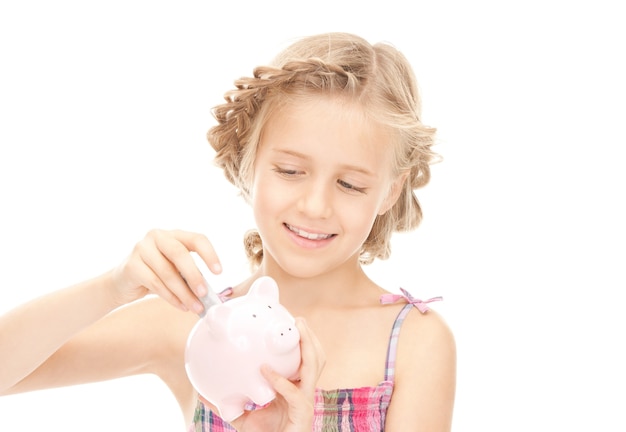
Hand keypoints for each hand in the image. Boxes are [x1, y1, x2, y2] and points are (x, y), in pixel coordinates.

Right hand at [110, 229, 220, 312]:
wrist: (122, 283)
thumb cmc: (155, 274)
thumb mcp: (175, 270)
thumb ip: (190, 274)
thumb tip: (210, 293)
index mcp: (173, 234)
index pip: (196, 238)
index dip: (209, 254)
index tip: (219, 271)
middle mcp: (157, 236)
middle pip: (180, 254)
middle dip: (194, 276)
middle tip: (204, 293)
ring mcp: (141, 249)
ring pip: (168, 272)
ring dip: (184, 293)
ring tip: (195, 306)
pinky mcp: (131, 265)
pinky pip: (155, 283)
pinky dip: (171, 297)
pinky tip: (181, 306)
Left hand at [200, 318, 325, 431]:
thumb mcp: (243, 418)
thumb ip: (229, 405)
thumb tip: (203, 394)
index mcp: (294, 388)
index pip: (303, 361)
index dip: (302, 342)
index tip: (290, 323)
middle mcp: (303, 391)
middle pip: (317, 358)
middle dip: (311, 337)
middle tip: (298, 321)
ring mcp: (305, 401)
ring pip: (315, 367)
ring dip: (308, 347)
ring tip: (297, 331)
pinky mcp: (302, 413)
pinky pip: (294, 393)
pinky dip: (280, 380)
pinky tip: (265, 371)